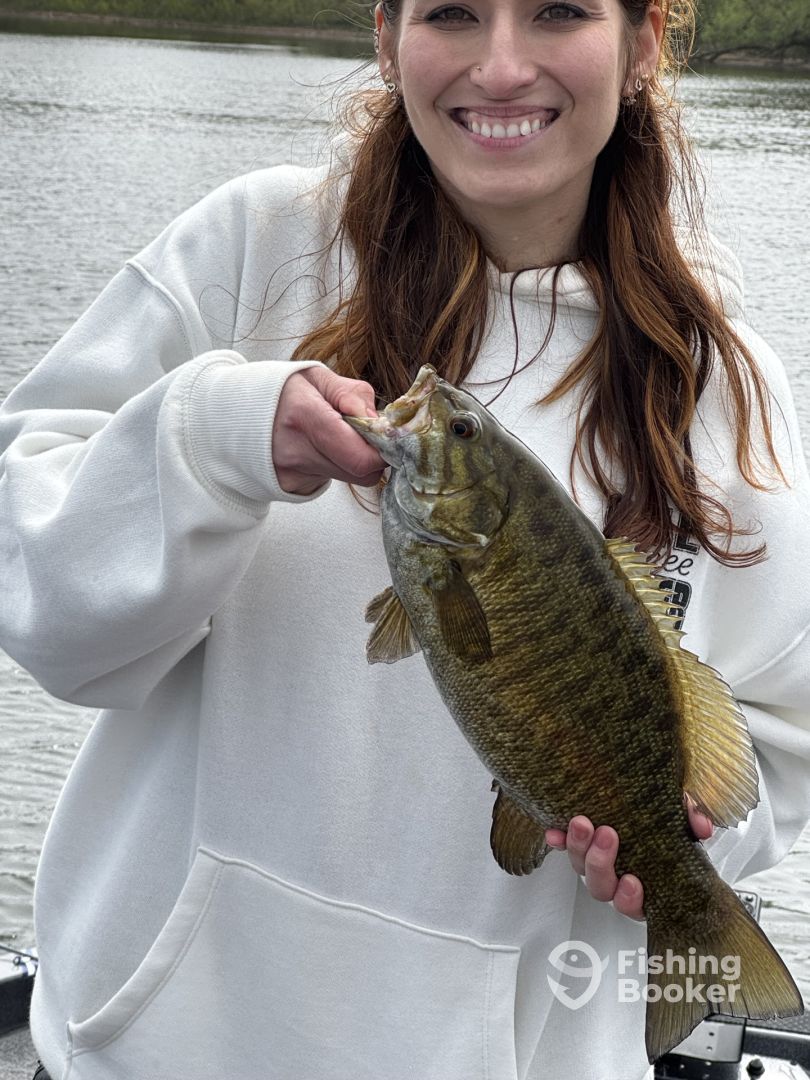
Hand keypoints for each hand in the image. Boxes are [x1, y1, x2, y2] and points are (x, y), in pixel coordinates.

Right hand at [272, 367, 385, 494]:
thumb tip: (377, 421)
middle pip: (361, 473)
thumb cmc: (281, 392)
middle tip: (362, 434)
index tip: (383, 433)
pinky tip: (316, 448)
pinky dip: (332, 466)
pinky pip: (329, 481)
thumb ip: (352, 395)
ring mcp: (290, 474)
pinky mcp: (289, 487)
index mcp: (303, 414)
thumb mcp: (316, 377)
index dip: (382, 449)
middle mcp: (294, 451)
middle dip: (371, 455)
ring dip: (352, 460)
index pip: (361, 456)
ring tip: (333, 436)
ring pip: (348, 479)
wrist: (236, 413)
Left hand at [544, 800, 713, 920]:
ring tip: (582, 824)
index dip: (629, 898)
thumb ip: (692, 820)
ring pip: (582, 868)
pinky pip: (564, 849)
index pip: (634, 904)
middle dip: (601, 863)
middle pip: (602, 886)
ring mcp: (596, 863)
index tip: (632, 881)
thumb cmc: (663, 821)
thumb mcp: (682, 819)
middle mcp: (617, 879)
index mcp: (645, 884)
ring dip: (579, 848)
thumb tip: (701, 826)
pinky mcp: (579, 845)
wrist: (642, 801)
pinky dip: (558, 841)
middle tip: (607, 834)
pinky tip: (553, 832)